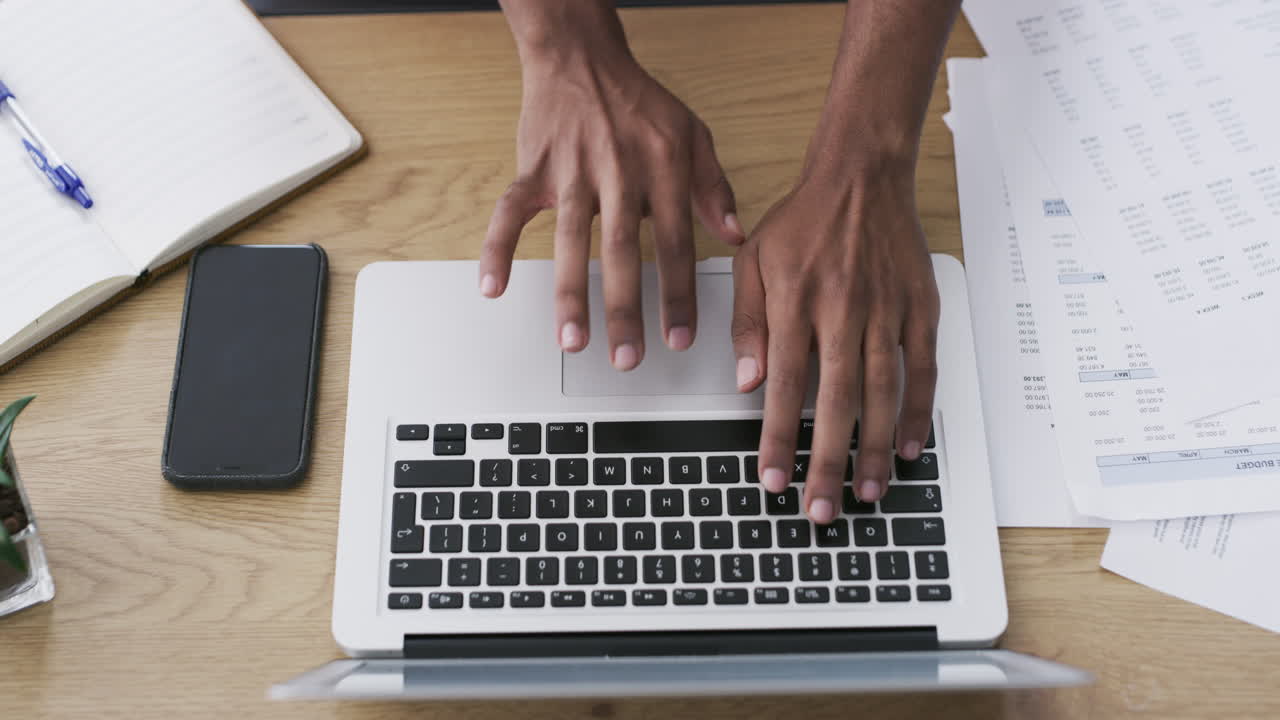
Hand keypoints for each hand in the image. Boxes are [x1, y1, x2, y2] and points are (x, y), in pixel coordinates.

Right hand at [480, 26, 742, 368]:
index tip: (679, 338)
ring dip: (570, 293)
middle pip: (623, 250)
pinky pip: (509, 214)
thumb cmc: (639, 102)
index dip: (678, 294)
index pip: (675, 242)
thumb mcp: (692, 135)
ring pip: (570, 240)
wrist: (581, 57)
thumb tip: (736, 237)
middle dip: (625, 308)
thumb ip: (714, 188)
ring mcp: (571, 172)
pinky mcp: (534, 170)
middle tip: (627, 357)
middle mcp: (617, 172)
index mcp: (662, 167)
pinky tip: (493, 287)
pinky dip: (497, 249)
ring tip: (572, 340)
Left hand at [731, 162, 939, 523]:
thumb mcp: (752, 260)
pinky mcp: (920, 308)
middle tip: (822, 508)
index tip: (773, 479)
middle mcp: (843, 311)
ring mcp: (887, 311)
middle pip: (836, 402)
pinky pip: (923, 368)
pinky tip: (912, 446)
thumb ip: (748, 322)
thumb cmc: (803, 220)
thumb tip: (749, 381)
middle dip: (828, 462)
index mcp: (796, 302)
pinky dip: (920, 409)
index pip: (786, 386)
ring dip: (876, 448)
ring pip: (883, 393)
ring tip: (868, 491)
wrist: (861, 175)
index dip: (779, 438)